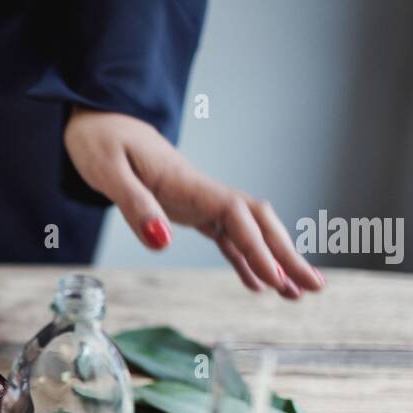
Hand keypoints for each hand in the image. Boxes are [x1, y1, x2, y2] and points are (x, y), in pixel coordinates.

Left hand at [64, 107, 323, 297]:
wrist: (98, 117)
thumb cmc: (99, 140)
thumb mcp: (108, 172)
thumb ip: (136, 206)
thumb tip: (164, 242)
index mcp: (186, 181)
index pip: (235, 216)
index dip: (257, 247)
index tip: (274, 278)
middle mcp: (201, 190)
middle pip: (257, 223)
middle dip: (286, 254)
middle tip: (314, 286)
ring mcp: (199, 199)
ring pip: (248, 232)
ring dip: (274, 261)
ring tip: (297, 294)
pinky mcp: (189, 207)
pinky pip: (226, 237)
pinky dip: (244, 260)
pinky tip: (258, 284)